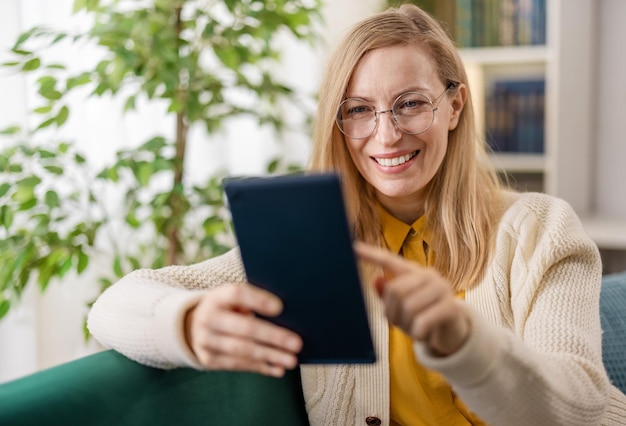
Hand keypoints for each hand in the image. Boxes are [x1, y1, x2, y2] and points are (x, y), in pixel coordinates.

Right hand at [184, 285, 302, 376]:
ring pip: (242, 350)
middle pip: (244, 327)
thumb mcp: (232, 299)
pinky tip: (277, 368)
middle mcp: (208, 318)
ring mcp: (206, 341)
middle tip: (297, 343)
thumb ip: (252, 302)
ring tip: (291, 359)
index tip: (280, 307)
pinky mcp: (208, 359)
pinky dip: (260, 367)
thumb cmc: (226, 308)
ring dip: (270, 355)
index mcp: (217, 297)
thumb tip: (283, 315)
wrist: (191, 326)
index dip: (258, 300)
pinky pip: (237, 364)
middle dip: (273, 336)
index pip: (237, 294)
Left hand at [354, 241, 470, 355]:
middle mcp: (428, 275)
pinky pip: (423, 321)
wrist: (454, 333)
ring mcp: (442, 289)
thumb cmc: (424, 318)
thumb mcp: (403, 308)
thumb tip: (376, 280)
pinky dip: (418, 333)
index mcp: (413, 272)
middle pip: (395, 290)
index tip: (354, 248)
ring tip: (414, 329)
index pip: (389, 260)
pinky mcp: (451, 306)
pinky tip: (423, 335)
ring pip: (408, 307)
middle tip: (398, 323)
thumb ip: (388, 295)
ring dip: (406, 325)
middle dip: (391, 313)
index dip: (371, 255)